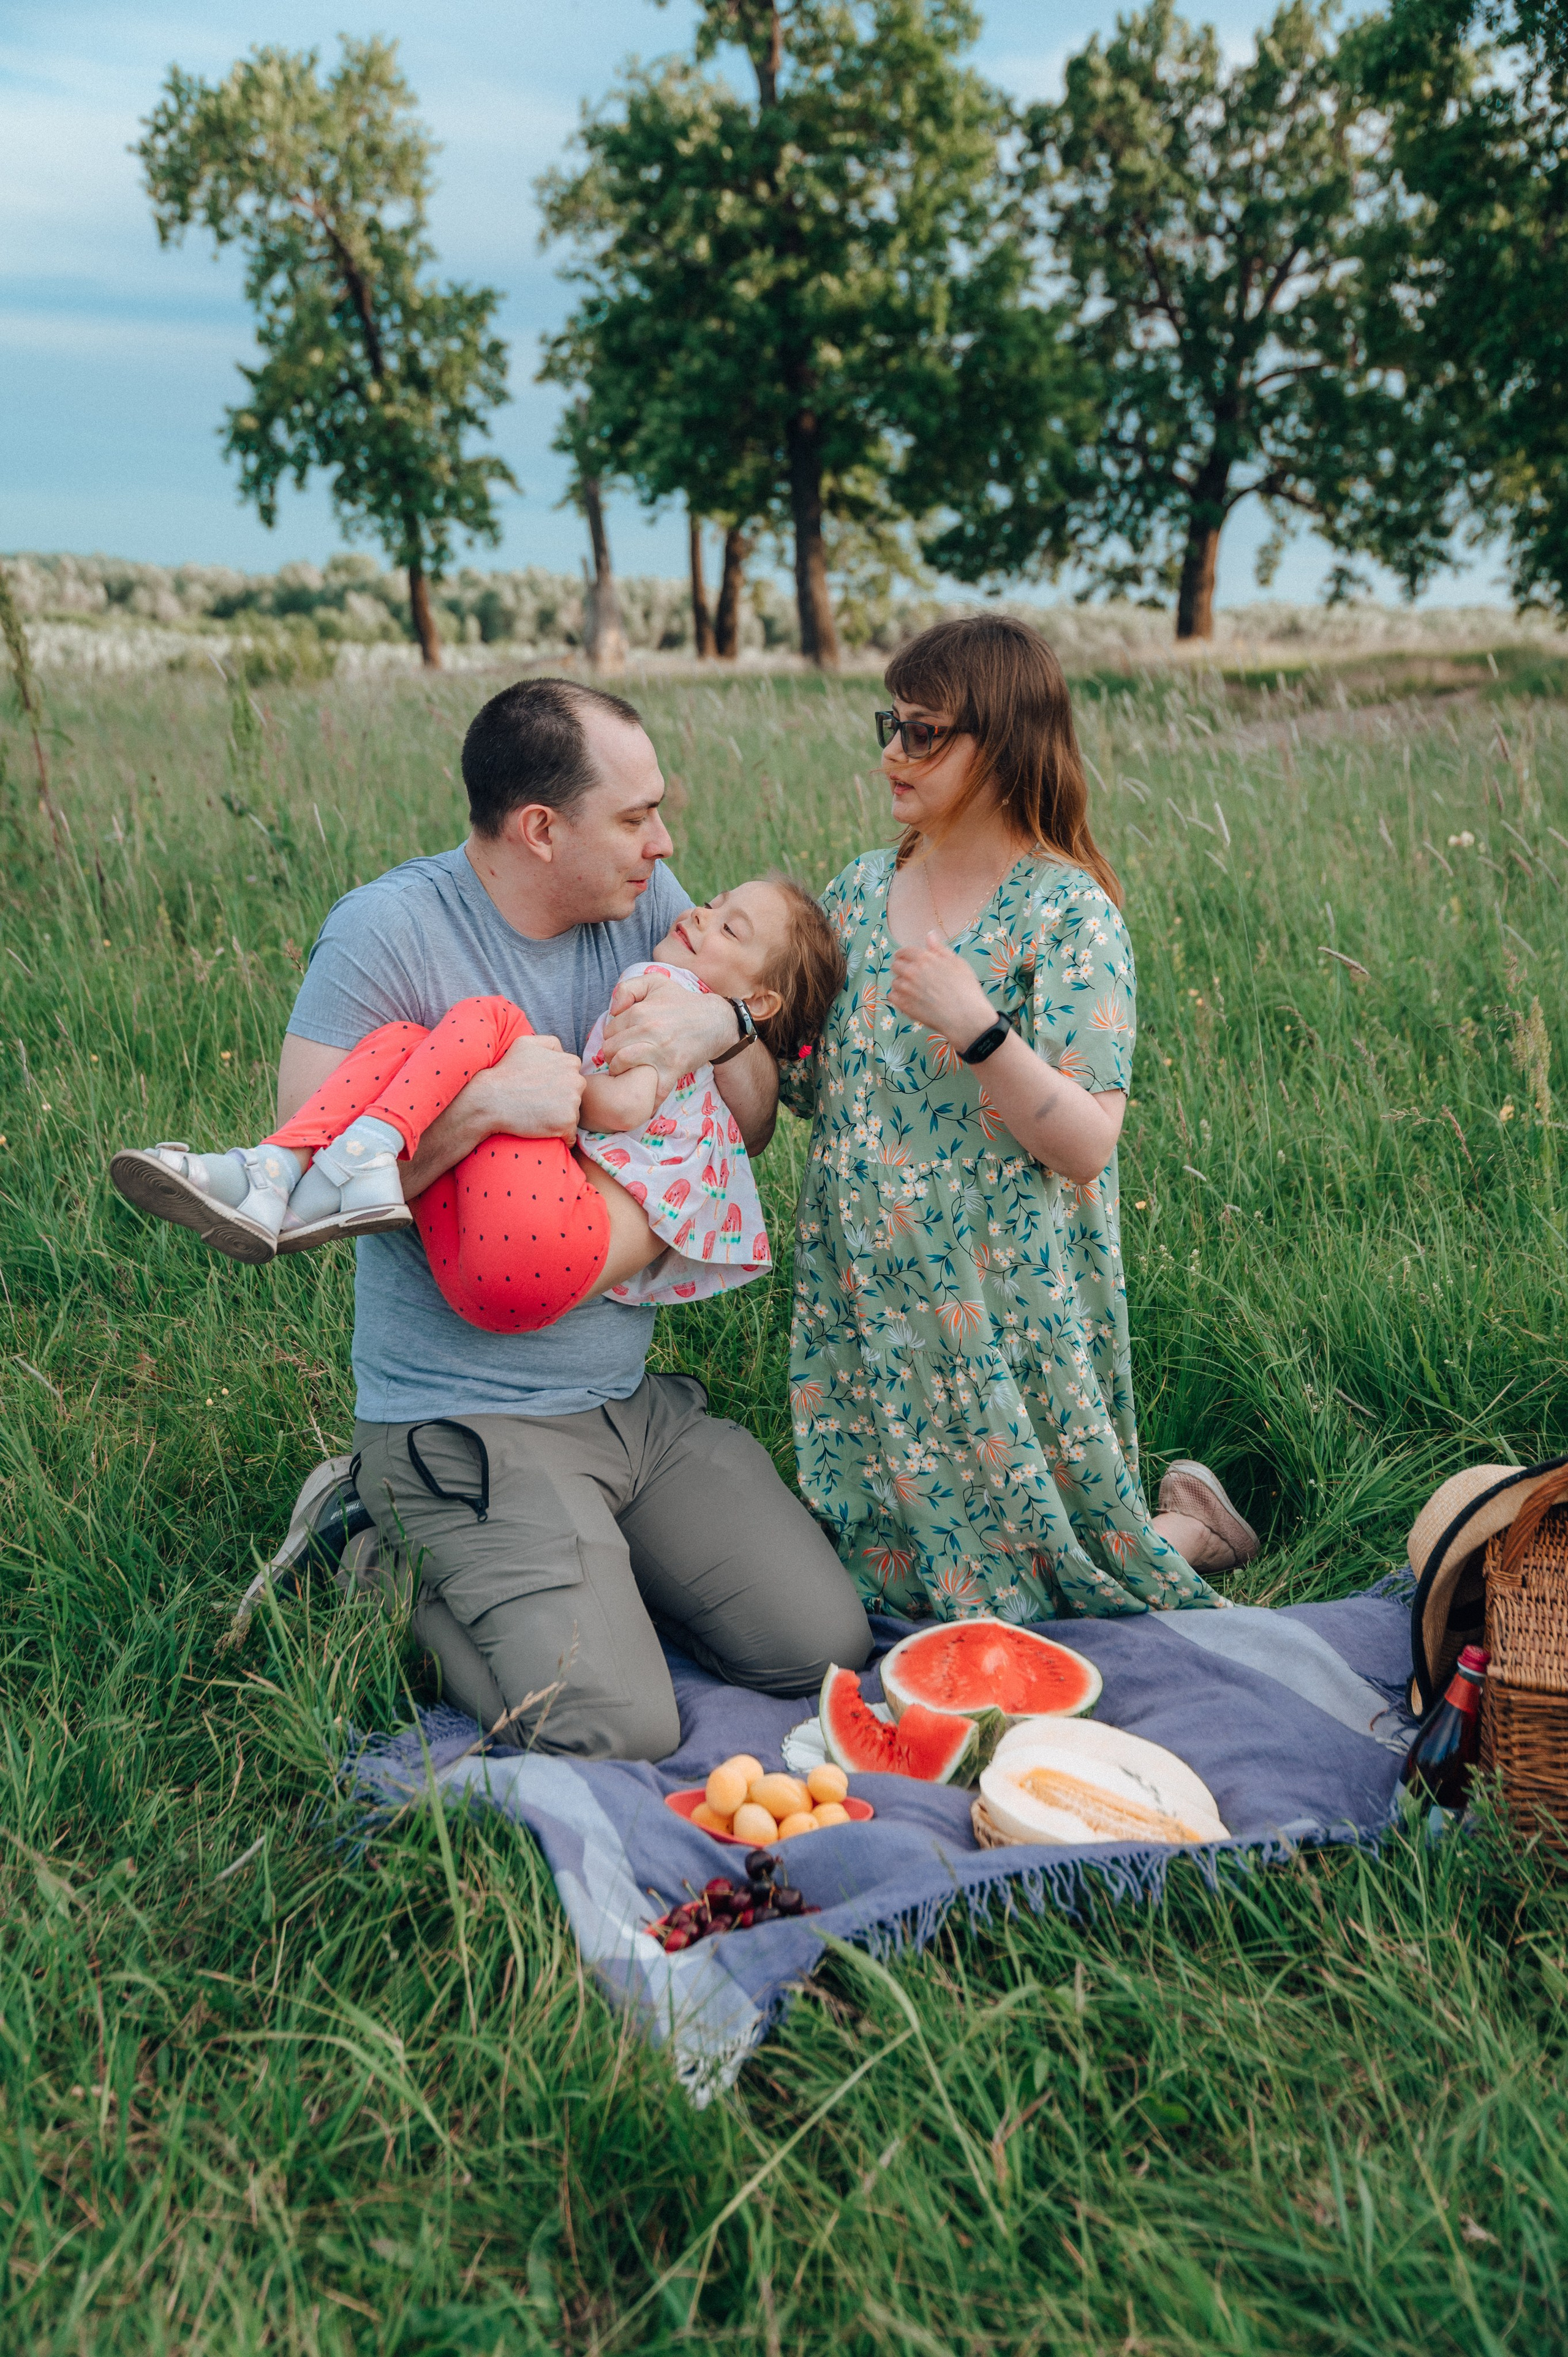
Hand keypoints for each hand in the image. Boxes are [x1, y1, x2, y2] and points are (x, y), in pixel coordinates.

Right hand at [468, 1031, 584, 1143]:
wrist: (491, 1100)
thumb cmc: (506, 1071)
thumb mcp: (527, 1043)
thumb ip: (550, 1043)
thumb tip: (562, 1052)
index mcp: (570, 1062)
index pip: (572, 1077)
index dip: (556, 1084)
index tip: (540, 1088)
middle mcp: (577, 1081)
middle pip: (575, 1095)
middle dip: (561, 1100)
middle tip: (538, 1102)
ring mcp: (573, 1103)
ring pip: (573, 1114)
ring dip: (560, 1117)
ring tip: (538, 1115)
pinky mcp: (567, 1123)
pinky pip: (570, 1134)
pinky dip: (560, 1134)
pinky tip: (543, 1130)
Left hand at [601, 973, 739, 1095]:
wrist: (716, 1021)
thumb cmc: (682, 1002)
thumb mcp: (656, 982)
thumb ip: (628, 988)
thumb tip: (612, 1011)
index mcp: (641, 1011)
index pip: (609, 1030)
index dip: (611, 1037)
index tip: (619, 1042)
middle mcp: (649, 1030)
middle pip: (611, 1049)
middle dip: (611, 1055)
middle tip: (618, 1058)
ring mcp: (661, 1050)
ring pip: (622, 1064)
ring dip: (619, 1071)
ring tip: (625, 1072)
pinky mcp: (674, 1068)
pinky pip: (653, 1088)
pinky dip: (646, 1096)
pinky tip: (644, 1096)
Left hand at [887, 930, 995, 1047]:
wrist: (965, 1016)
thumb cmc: (965, 988)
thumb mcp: (957, 963)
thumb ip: (940, 949)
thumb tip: (929, 935)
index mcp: (924, 958)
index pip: (904, 951)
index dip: (904, 955)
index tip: (906, 959)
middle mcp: (912, 971)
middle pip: (896, 965)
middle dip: (901, 968)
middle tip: (911, 976)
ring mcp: (906, 989)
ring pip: (894, 982)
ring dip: (901, 984)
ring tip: (914, 991)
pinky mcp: (904, 1005)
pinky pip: (892, 996)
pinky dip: (898, 997)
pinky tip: (909, 1000)